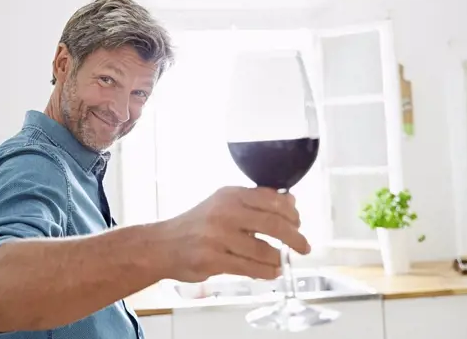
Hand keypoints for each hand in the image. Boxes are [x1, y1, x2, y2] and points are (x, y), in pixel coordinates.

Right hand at [156, 186, 309, 282]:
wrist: (163, 244)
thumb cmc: (197, 225)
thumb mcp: (223, 204)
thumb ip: (255, 202)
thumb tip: (289, 200)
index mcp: (230, 194)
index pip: (271, 198)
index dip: (291, 212)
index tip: (298, 221)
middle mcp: (225, 212)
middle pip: (273, 223)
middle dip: (294, 237)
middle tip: (304, 246)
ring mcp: (219, 236)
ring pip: (264, 250)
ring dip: (278, 258)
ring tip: (281, 261)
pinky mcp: (214, 259)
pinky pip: (250, 268)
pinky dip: (266, 272)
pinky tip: (271, 272)